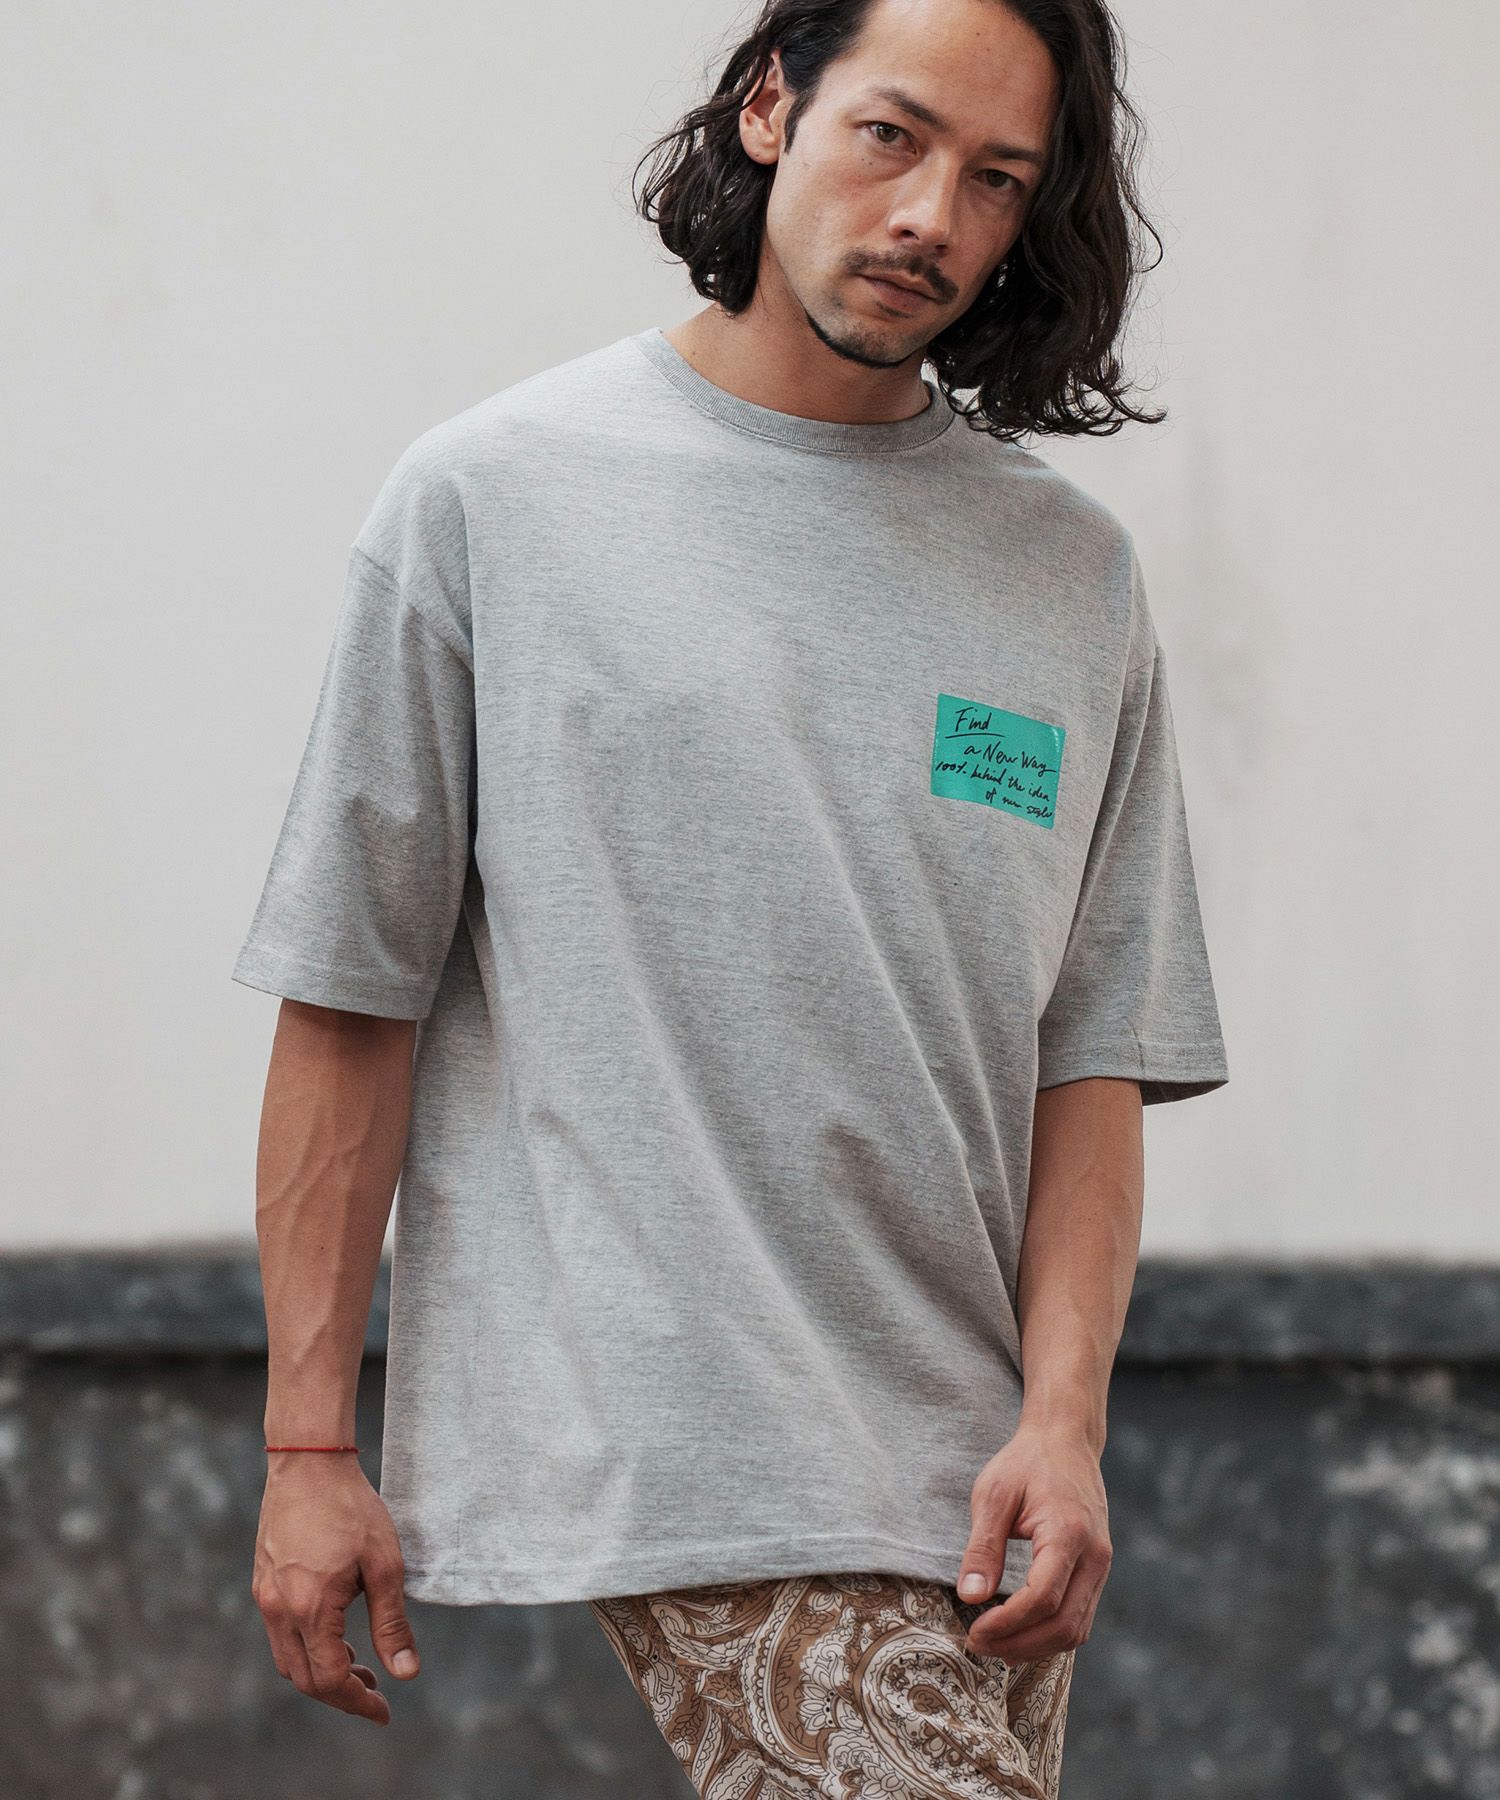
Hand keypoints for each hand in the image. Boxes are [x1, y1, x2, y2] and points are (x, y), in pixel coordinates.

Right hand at [252, 1453, 420, 1724]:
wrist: (310, 1462)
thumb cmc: (352, 1508)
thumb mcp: (384, 1565)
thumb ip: (392, 1623)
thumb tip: (407, 1673)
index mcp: (310, 1609)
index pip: (329, 1678)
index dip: (357, 1701)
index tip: (384, 1710)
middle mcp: (279, 1609)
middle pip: (304, 1677)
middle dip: (340, 1692)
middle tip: (375, 1691)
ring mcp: (266, 1596)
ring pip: (289, 1658)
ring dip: (322, 1671)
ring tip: (360, 1664)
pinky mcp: (264, 1582)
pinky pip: (281, 1633)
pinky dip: (307, 1646)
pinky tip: (336, 1634)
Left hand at [954, 1423, 1111, 1660]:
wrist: (1065, 1440)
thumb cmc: (1026, 1463)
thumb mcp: (994, 1495)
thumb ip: (983, 1547)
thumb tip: (970, 1596)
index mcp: (1068, 1533)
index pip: (1042, 1598)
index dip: (1007, 1624)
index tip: (974, 1631)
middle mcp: (1094, 1555)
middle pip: (1063, 1625)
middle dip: (1019, 1644)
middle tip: (978, 1645)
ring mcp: (1101, 1565)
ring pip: (1076, 1629)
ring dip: (1036, 1646)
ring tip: (995, 1645)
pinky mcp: (1097, 1570)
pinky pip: (1080, 1617)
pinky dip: (1051, 1634)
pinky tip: (1020, 1632)